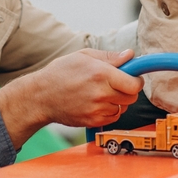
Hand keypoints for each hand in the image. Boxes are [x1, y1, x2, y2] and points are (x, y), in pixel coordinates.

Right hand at [0, 48, 142, 148]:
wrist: (41, 96)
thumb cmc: (60, 73)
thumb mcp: (84, 56)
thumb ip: (109, 57)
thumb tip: (130, 55)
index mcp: (101, 74)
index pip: (134, 84)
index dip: (136, 81)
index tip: (132, 77)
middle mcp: (101, 94)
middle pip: (131, 97)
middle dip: (128, 90)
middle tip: (117, 84)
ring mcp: (97, 110)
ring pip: (123, 108)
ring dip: (118, 101)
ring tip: (102, 93)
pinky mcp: (93, 121)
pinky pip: (112, 117)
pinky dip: (109, 111)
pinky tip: (97, 103)